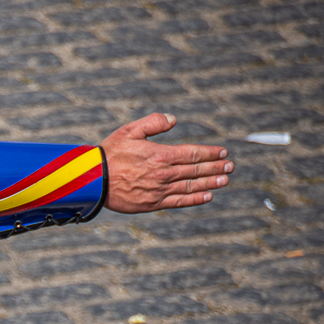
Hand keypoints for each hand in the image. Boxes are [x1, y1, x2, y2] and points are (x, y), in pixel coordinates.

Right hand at [101, 113, 232, 212]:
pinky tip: (207, 196)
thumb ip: (153, 123)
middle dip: (215, 167)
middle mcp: (164, 173)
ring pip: (192, 186)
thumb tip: (173, 119)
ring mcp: (160, 190)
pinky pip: (180, 201)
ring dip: (211, 182)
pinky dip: (195, 199)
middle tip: (230, 167)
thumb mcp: (129, 130)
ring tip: (225, 180)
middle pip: (196, 169)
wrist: (93, 181)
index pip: (193, 153)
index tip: (223, 153)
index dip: (211, 153)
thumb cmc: (110, 154)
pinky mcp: (153, 203)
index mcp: (161, 154)